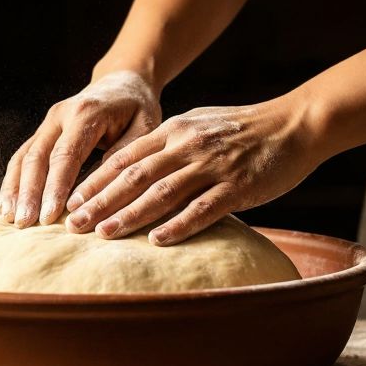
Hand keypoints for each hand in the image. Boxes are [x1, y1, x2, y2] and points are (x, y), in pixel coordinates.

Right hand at [0, 70, 161, 227]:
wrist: (122, 81)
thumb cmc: (137, 108)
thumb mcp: (145, 127)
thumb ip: (125, 154)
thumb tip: (101, 187)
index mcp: (86, 113)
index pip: (65, 155)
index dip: (55, 187)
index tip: (49, 217)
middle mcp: (60, 115)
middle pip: (37, 157)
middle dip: (29, 192)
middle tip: (25, 224)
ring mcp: (47, 122)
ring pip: (23, 157)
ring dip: (14, 188)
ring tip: (9, 218)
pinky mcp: (42, 131)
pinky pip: (22, 156)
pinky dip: (13, 181)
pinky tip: (6, 205)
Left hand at [64, 94, 322, 244]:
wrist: (295, 124)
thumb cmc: (245, 129)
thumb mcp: (199, 124)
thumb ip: (169, 144)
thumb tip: (136, 166)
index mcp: (175, 131)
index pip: (124, 157)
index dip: (95, 180)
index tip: (70, 200)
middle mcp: (187, 146)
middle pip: (133, 176)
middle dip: (99, 201)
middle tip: (72, 225)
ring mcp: (212, 166)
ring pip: (161, 193)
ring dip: (129, 215)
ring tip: (103, 234)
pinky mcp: (238, 186)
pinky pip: (202, 209)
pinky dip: (178, 226)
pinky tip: (157, 241)